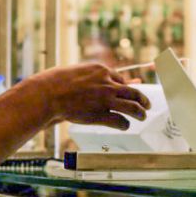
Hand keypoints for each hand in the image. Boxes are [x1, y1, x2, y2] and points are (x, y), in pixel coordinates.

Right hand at [32, 63, 150, 129]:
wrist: (48, 94)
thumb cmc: (57, 82)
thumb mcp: (78, 72)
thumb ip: (91, 76)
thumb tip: (98, 78)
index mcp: (102, 71)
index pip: (121, 79)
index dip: (127, 87)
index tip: (131, 91)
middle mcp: (107, 84)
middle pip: (133, 92)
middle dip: (142, 99)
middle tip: (147, 104)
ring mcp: (106, 99)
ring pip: (132, 106)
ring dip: (140, 112)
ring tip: (143, 116)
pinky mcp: (101, 114)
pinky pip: (120, 121)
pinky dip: (125, 124)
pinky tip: (125, 126)